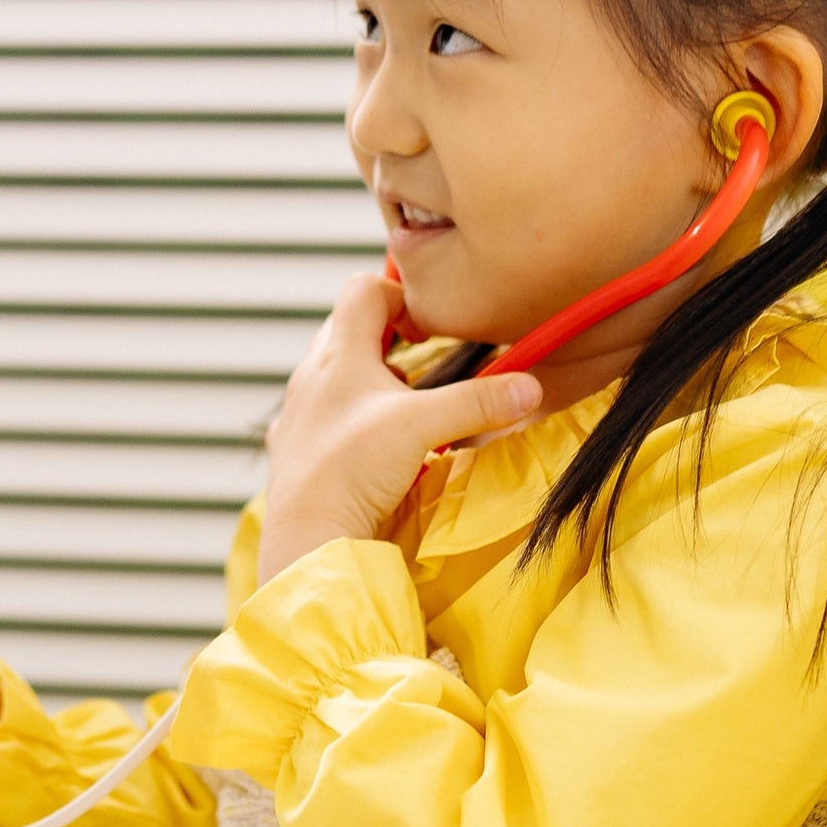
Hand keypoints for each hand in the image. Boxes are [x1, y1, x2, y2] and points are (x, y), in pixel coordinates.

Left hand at [257, 274, 544, 583]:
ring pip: (336, 375)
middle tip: (420, 363)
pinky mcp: (295, 449)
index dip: (399, 294)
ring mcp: (299, 413)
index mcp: (338, 354)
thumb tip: (531, 386)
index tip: (427, 327)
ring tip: (402, 409)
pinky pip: (325, 416)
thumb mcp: (424, 426)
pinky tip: (374, 449)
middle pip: (349, 328)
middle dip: (386, 338)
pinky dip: (353, 420)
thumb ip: (479, 402)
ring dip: (370, 382)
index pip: (363, 289)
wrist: (307, 536)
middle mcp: (312, 375)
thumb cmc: (354, 469)